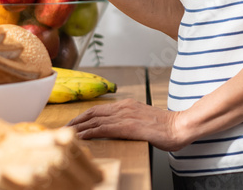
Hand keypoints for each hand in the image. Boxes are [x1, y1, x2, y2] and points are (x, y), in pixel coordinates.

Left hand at [67, 99, 191, 151]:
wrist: (179, 126)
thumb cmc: (165, 126)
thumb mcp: (144, 119)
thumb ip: (130, 120)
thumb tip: (119, 127)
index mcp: (127, 104)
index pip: (99, 109)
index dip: (84, 115)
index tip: (73, 122)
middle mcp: (124, 107)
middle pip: (93, 112)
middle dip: (76, 120)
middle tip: (63, 128)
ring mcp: (125, 116)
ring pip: (95, 120)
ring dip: (79, 126)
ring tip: (66, 132)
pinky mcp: (128, 126)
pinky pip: (103, 128)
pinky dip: (90, 132)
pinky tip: (81, 137)